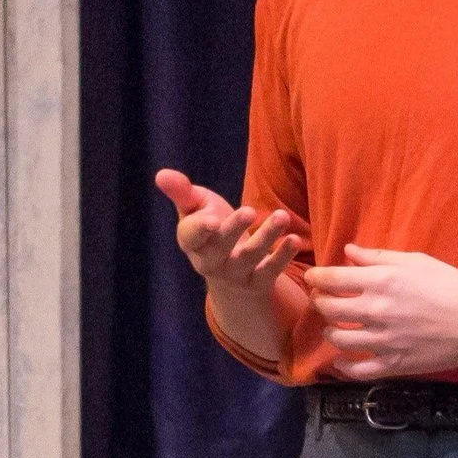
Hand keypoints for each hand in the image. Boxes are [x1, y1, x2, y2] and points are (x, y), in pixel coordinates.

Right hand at [155, 169, 301, 293]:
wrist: (229, 273)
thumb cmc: (211, 229)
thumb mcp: (195, 208)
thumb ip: (181, 192)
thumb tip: (161, 174)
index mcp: (191, 241)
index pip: (191, 237)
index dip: (200, 229)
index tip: (212, 220)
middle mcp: (210, 262)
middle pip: (221, 247)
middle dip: (234, 229)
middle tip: (249, 210)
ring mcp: (234, 275)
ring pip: (250, 257)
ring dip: (266, 237)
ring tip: (282, 216)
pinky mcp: (258, 282)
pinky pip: (270, 271)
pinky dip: (283, 256)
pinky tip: (295, 239)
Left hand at [303, 244, 457, 379]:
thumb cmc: (450, 284)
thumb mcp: (416, 261)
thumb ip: (378, 257)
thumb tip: (347, 252)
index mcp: (381, 281)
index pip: (331, 280)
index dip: (316, 278)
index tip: (314, 278)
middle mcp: (376, 310)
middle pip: (329, 308)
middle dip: (320, 302)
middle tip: (323, 301)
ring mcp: (384, 340)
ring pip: (338, 338)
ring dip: (329, 331)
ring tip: (333, 328)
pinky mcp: (394, 363)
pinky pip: (359, 370)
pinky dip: (344, 367)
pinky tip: (341, 361)